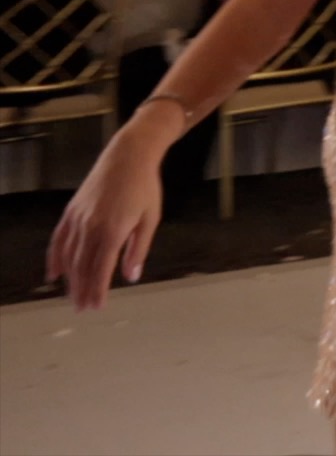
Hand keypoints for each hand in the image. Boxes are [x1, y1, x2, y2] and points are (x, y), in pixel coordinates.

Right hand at [46, 112, 173, 310]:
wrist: (128, 157)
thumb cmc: (145, 187)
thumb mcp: (150, 219)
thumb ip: (138, 249)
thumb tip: (132, 276)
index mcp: (113, 230)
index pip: (101, 269)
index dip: (98, 290)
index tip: (97, 307)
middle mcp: (91, 226)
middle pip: (83, 266)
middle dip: (83, 290)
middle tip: (84, 309)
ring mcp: (78, 218)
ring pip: (69, 256)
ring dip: (70, 279)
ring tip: (73, 297)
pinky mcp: (71, 212)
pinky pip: (59, 240)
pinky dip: (56, 259)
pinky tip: (55, 274)